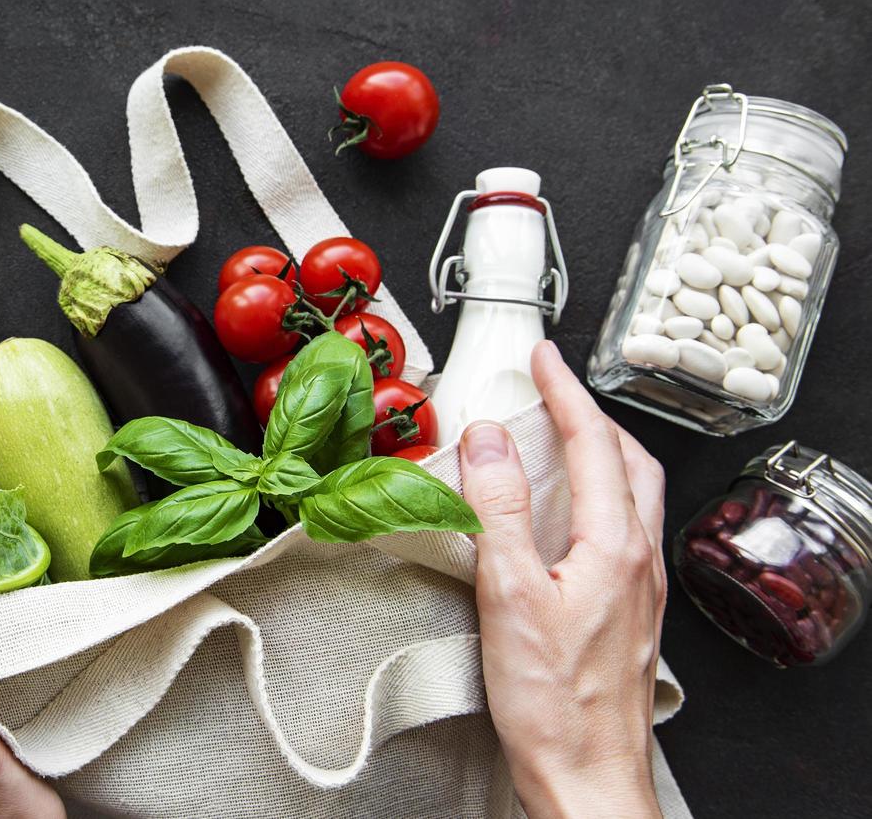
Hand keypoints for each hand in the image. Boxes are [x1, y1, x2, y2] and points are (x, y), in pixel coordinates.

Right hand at [459, 341, 666, 818]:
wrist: (587, 776)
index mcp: (615, 545)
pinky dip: (598, 494)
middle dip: (591, 414)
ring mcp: (640, 587)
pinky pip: (624, 528)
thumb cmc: (551, 702)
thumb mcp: (511, 594)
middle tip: (553, 388)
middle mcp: (639, 559)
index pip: (593, 444)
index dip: (565, 391)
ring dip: (600, 452)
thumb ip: (501, 510)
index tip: (542, 356)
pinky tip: (569, 515)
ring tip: (561, 438)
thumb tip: (492, 439)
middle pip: (629, 461)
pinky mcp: (629, 611)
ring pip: (634, 495)